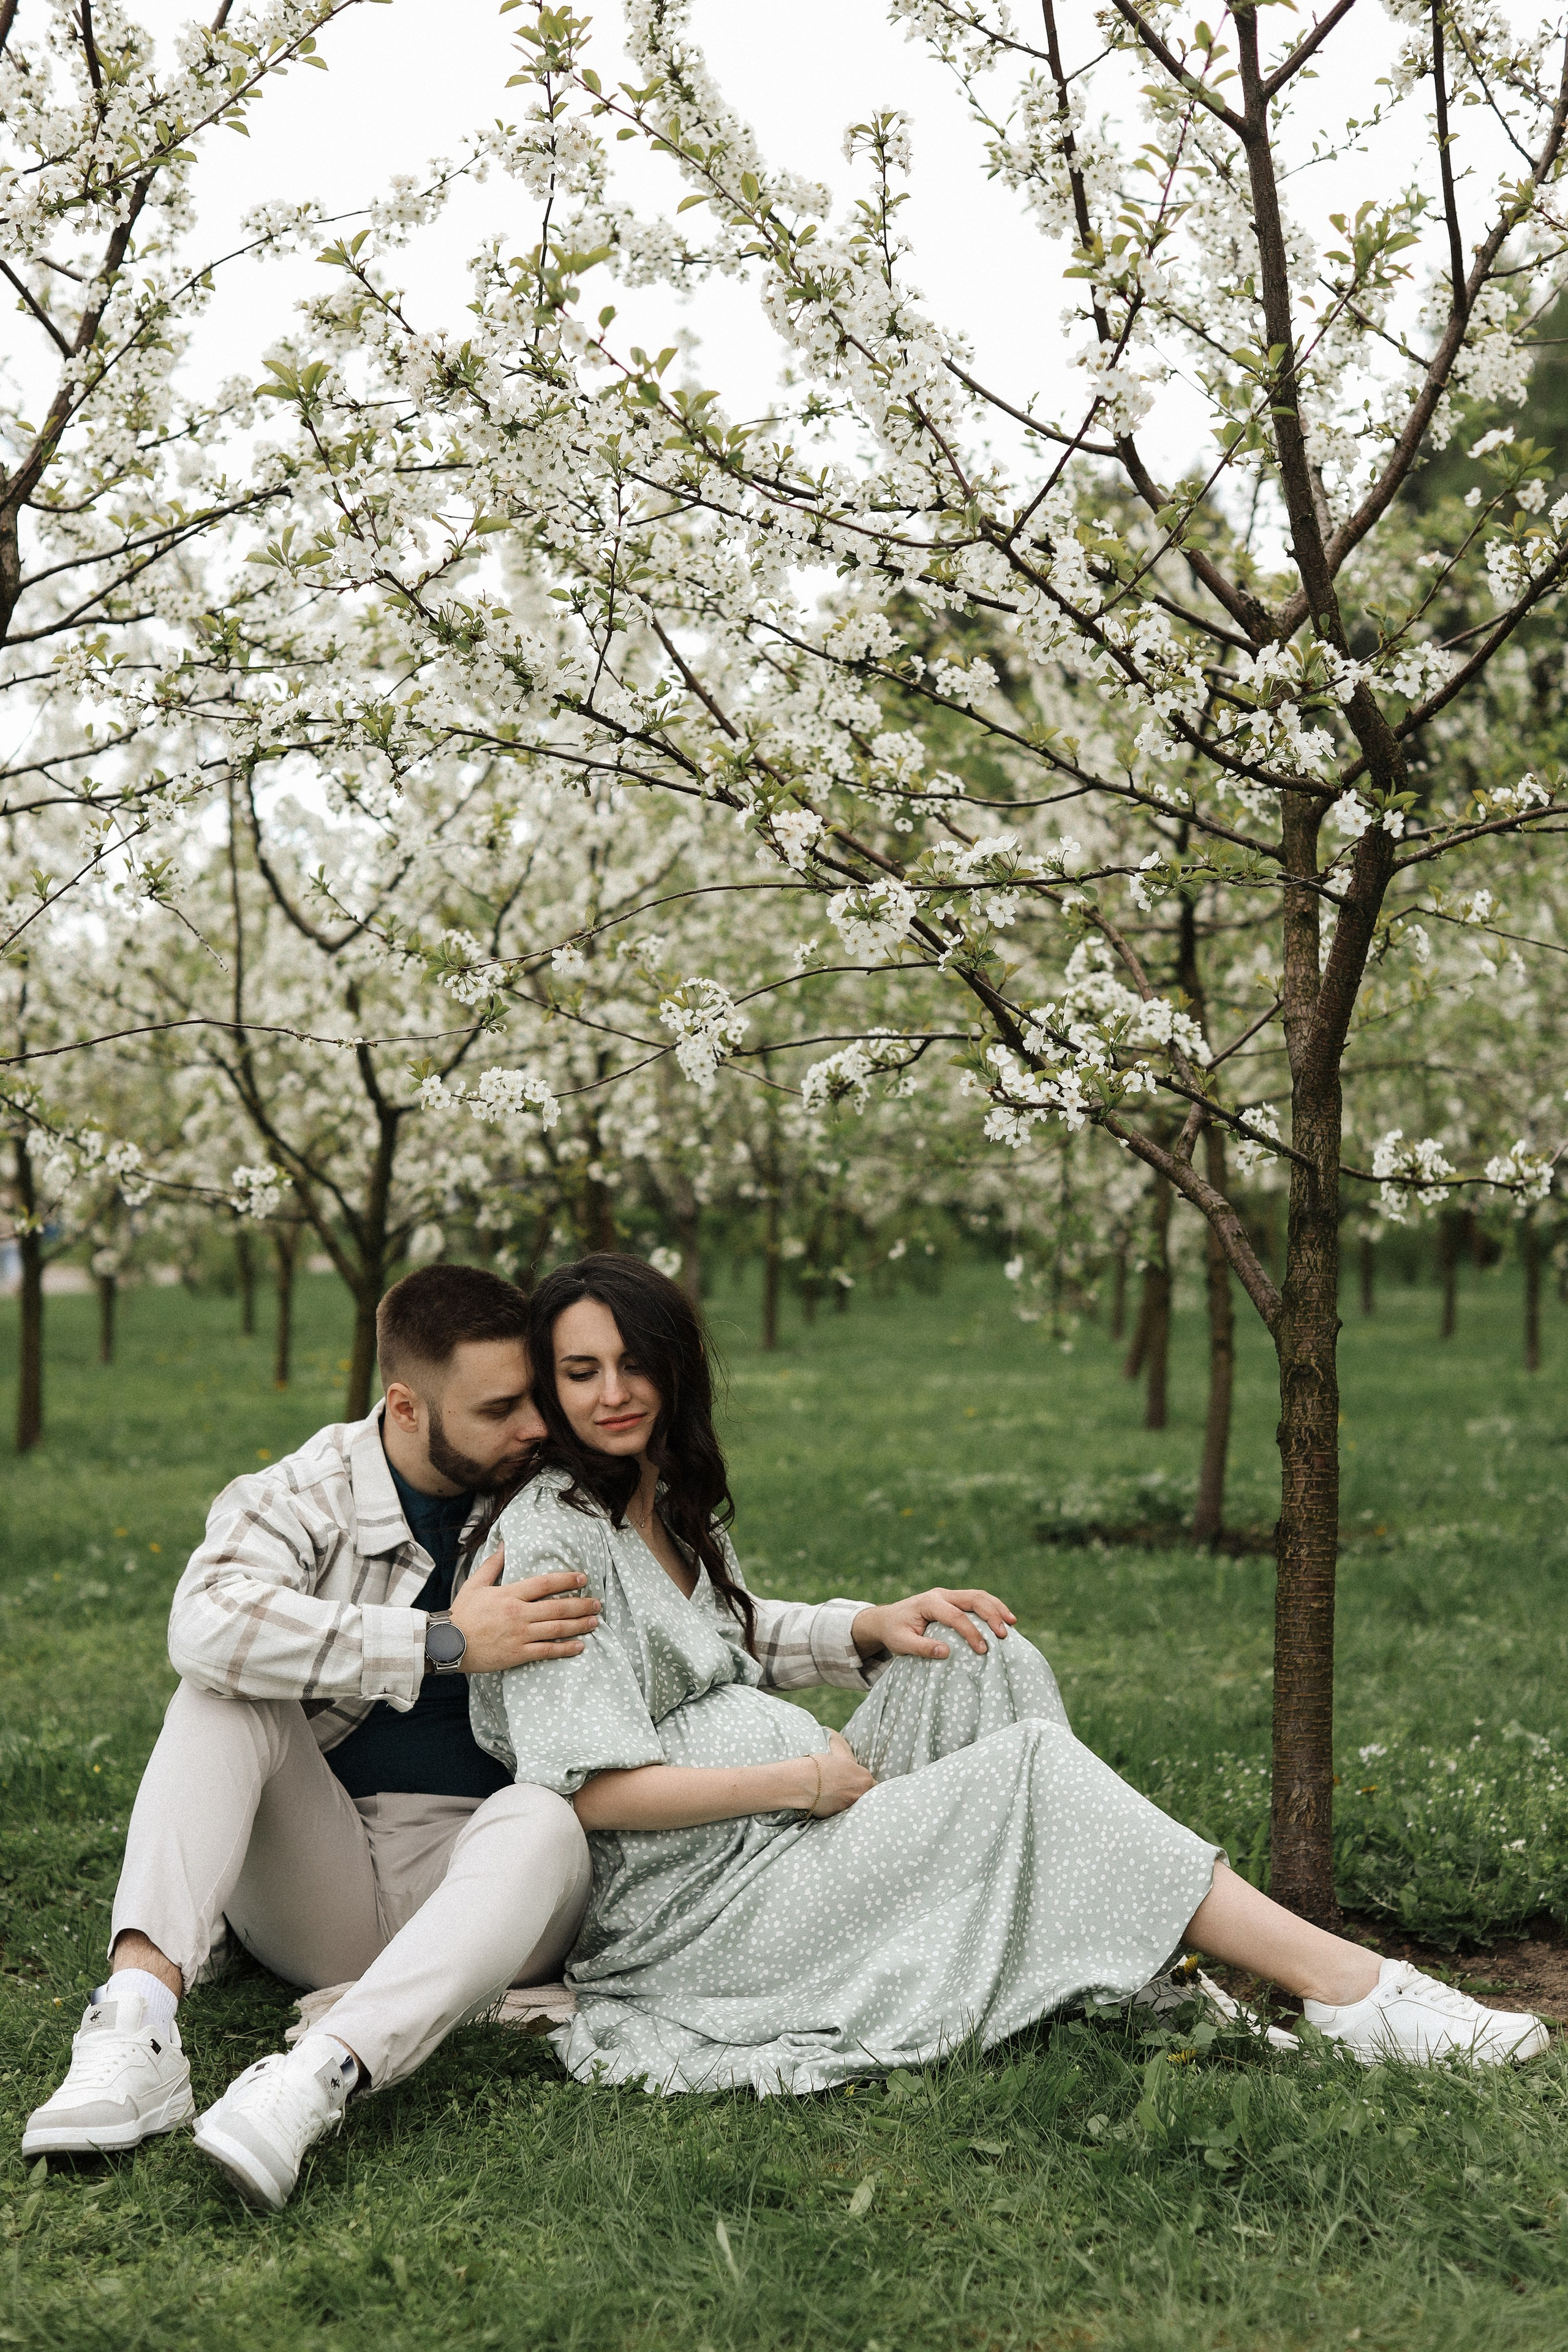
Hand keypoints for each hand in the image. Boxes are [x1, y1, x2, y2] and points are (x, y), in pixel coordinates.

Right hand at [448, 1551, 601, 1673]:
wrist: (447, 1644)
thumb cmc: (462, 1613)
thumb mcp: (475, 1584)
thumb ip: (493, 1564)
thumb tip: (504, 1543)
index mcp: (509, 1594)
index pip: (544, 1583)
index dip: (566, 1579)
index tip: (582, 1577)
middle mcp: (518, 1614)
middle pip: (557, 1606)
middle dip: (581, 1604)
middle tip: (597, 1603)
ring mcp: (519, 1635)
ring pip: (557, 1628)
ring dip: (579, 1625)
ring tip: (594, 1621)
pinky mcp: (518, 1654)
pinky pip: (547, 1651)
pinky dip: (566, 1649)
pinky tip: (580, 1646)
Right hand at [807, 1730, 874, 1816]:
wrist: (804, 1781)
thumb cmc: (820, 1765)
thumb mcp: (840, 1759)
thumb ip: (851, 1768)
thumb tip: (852, 1767)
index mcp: (864, 1779)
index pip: (872, 1783)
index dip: (863, 1783)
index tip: (856, 1782)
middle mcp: (860, 1795)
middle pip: (864, 1796)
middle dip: (856, 1793)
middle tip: (844, 1788)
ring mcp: (849, 1807)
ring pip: (852, 1805)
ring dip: (846, 1801)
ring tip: (832, 1794)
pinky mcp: (837, 1816)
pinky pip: (839, 1812)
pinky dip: (834, 1807)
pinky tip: (824, 1800)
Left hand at [851, 1587, 1016, 1661]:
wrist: (887, 1619)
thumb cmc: (894, 1632)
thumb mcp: (901, 1643)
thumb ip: (921, 1647)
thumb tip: (946, 1652)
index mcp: (929, 1602)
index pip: (955, 1615)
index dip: (971, 1632)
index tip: (982, 1650)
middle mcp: (941, 1594)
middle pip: (973, 1598)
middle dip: (991, 1614)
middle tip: (1004, 1633)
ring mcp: (949, 1595)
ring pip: (978, 1595)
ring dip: (996, 1608)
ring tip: (1012, 1622)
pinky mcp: (954, 1600)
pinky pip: (976, 1600)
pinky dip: (992, 1608)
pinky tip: (1004, 1619)